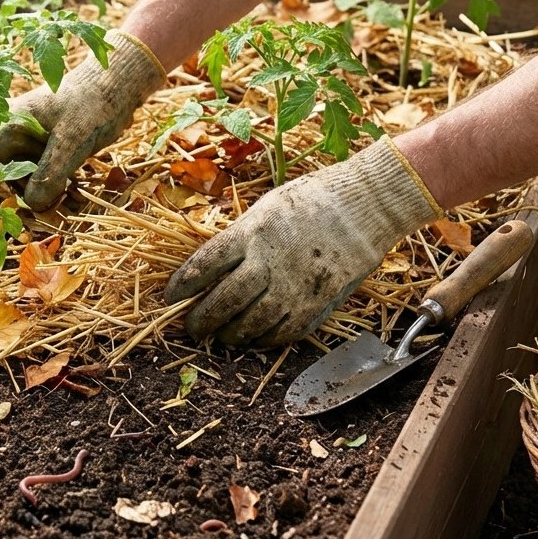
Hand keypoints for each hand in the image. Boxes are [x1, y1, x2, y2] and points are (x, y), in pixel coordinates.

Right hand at [0, 30, 165, 211]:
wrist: (117, 86)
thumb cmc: (91, 105)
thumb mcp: (70, 141)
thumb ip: (49, 174)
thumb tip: (31, 206)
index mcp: (8, 126)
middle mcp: (14, 136)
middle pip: (5, 179)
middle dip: (22, 200)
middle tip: (45, 216)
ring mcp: (31, 144)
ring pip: (27, 182)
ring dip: (44, 197)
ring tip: (71, 199)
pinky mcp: (48, 150)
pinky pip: (44, 178)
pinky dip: (56, 189)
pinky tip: (75, 193)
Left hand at [164, 137, 440, 346]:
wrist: (367, 204)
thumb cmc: (314, 199)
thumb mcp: (267, 208)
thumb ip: (242, 238)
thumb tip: (216, 266)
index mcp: (251, 232)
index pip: (204, 264)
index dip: (183, 284)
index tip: (170, 297)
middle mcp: (268, 261)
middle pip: (224, 300)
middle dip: (202, 319)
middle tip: (192, 328)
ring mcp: (294, 285)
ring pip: (252, 323)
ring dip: (232, 334)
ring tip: (223, 337)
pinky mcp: (318, 301)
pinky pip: (285, 331)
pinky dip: (266, 339)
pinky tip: (257, 339)